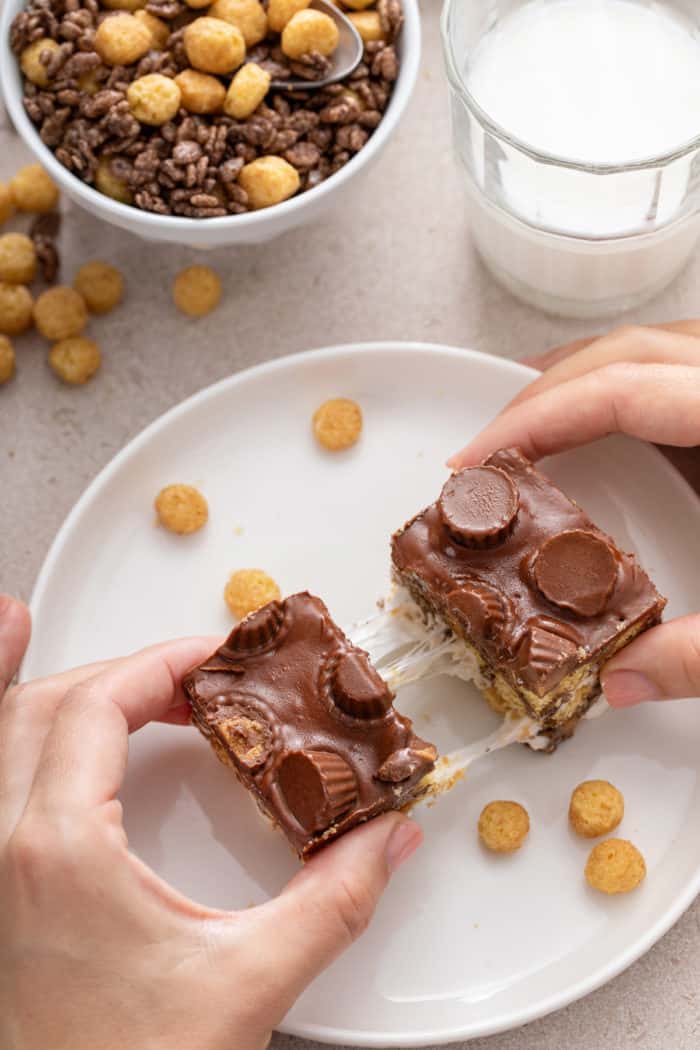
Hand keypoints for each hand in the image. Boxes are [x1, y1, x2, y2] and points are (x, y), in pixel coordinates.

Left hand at [0, 595, 421, 1049]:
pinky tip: (58, 745)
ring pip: (7, 738)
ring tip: (127, 683)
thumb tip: (386, 839)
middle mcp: (6, 849)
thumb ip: (333, 901)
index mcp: (59, 849)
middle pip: (45, 704)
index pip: (98, 705)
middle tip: (194, 681)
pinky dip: (18, 739)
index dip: (161, 662)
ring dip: (65, 693)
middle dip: (124, 673)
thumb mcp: (249, 982)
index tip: (215, 658)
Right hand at [448, 323, 699, 709]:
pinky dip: (621, 391)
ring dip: (580, 381)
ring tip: (522, 425)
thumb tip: (621, 682)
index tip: (475, 462)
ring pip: (652, 350)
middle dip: (541, 394)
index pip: (621, 389)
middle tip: (483, 452)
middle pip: (626, 352)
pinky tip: (598, 428)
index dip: (536, 418)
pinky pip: (672, 372)